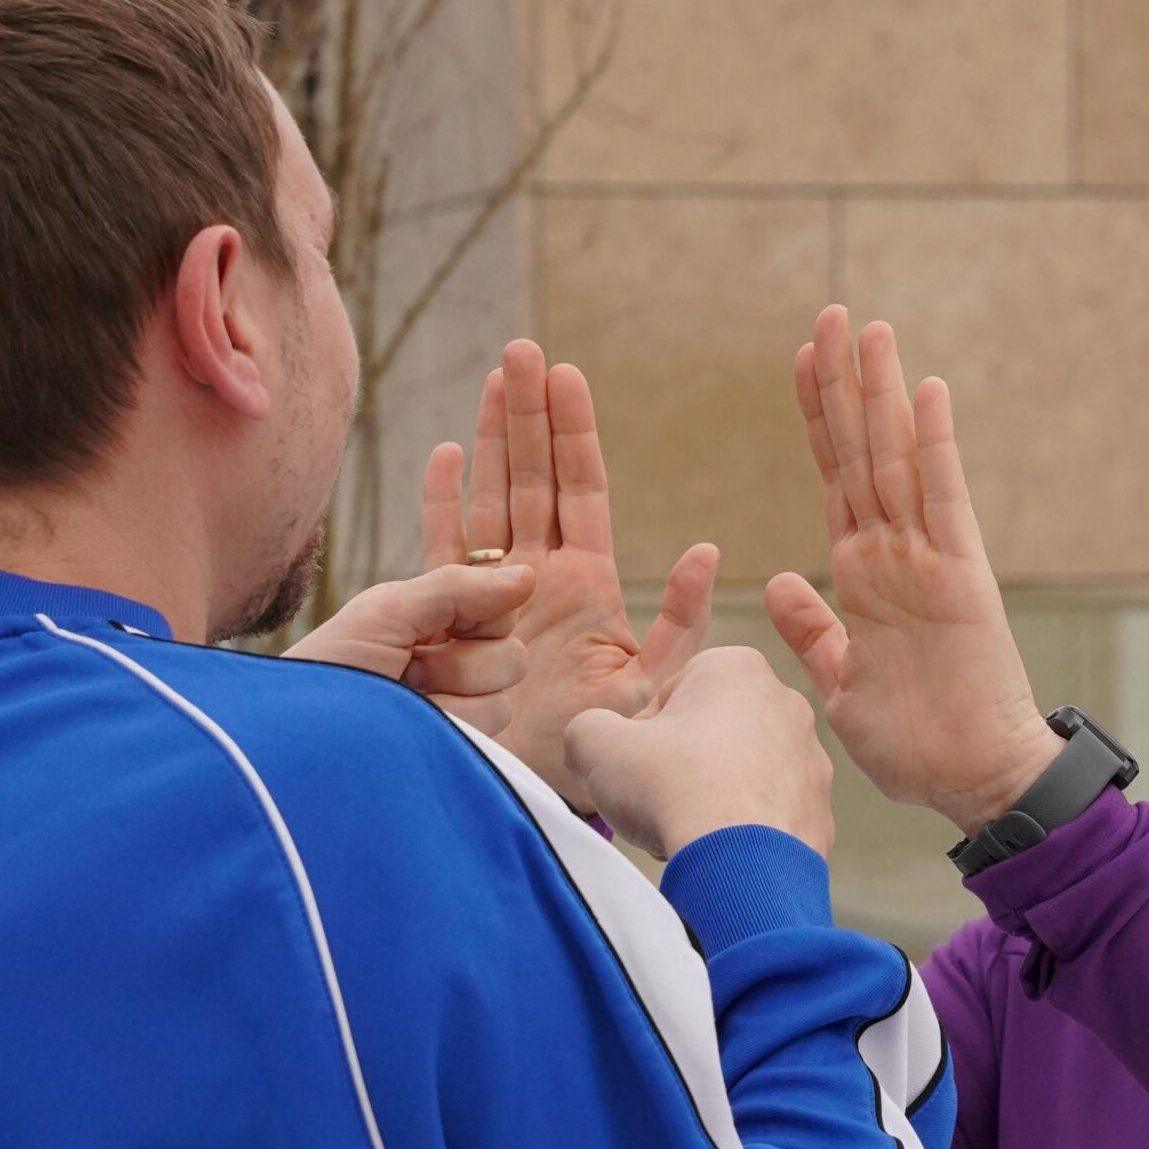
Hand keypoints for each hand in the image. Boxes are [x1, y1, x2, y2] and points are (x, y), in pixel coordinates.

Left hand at [287, 503, 535, 738]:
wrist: (298, 736)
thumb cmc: (329, 669)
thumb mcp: (387, 612)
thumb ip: (457, 587)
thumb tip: (527, 575)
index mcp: (436, 625)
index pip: (499, 609)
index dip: (480, 613)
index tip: (438, 624)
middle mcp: (453, 668)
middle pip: (511, 653)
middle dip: (460, 662)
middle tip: (408, 669)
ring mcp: (458, 714)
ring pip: (504, 695)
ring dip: (451, 697)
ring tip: (405, 704)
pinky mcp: (462, 751)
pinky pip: (492, 728)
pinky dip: (452, 723)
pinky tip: (417, 728)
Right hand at [424, 339, 720, 810]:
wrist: (555, 798)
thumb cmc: (618, 752)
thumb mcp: (659, 684)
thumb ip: (681, 623)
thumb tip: (706, 553)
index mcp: (586, 585)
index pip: (579, 492)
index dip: (572, 434)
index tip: (566, 375)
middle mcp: (538, 581)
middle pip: (531, 480)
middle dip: (527, 415)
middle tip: (523, 351)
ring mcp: (493, 598)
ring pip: (489, 501)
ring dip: (489, 440)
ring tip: (491, 378)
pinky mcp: (454, 626)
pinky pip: (442, 555)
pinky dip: (442, 506)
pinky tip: (444, 455)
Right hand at [562, 646, 833, 861]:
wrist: (739, 862)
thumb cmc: (670, 787)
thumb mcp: (596, 743)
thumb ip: (588, 728)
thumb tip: (592, 739)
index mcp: (736, 668)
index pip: (673, 692)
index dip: (643, 732)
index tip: (637, 763)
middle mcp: (787, 704)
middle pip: (713, 733)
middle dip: (683, 763)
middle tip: (658, 798)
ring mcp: (811, 761)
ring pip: (744, 776)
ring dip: (715, 798)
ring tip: (688, 828)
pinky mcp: (821, 812)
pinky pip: (770, 818)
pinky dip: (746, 834)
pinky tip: (721, 853)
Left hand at [765, 307, 1060, 834]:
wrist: (974, 782)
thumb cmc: (913, 745)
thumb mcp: (839, 683)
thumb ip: (814, 629)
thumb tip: (783, 580)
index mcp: (864, 576)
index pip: (836, 478)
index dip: (817, 418)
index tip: (801, 358)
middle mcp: (896, 555)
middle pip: (864, 451)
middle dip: (846, 382)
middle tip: (833, 312)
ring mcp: (929, 562)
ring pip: (897, 459)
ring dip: (882, 393)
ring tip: (872, 328)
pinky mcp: (961, 578)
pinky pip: (943, 498)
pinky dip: (936, 444)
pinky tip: (927, 390)